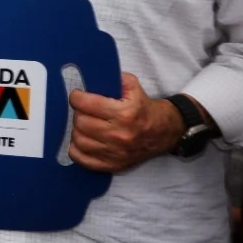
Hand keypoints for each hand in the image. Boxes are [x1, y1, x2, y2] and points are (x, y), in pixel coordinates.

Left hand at [67, 74, 187, 172]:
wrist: (165, 132)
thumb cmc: (145, 108)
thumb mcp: (134, 87)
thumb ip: (115, 79)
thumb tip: (92, 77)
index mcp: (124, 113)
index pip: (86, 104)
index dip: (77, 97)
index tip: (77, 96)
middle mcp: (119, 135)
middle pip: (80, 122)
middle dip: (78, 113)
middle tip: (83, 110)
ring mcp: (116, 152)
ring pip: (79, 140)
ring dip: (77, 130)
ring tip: (84, 124)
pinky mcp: (114, 165)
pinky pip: (83, 160)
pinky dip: (76, 150)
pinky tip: (82, 141)